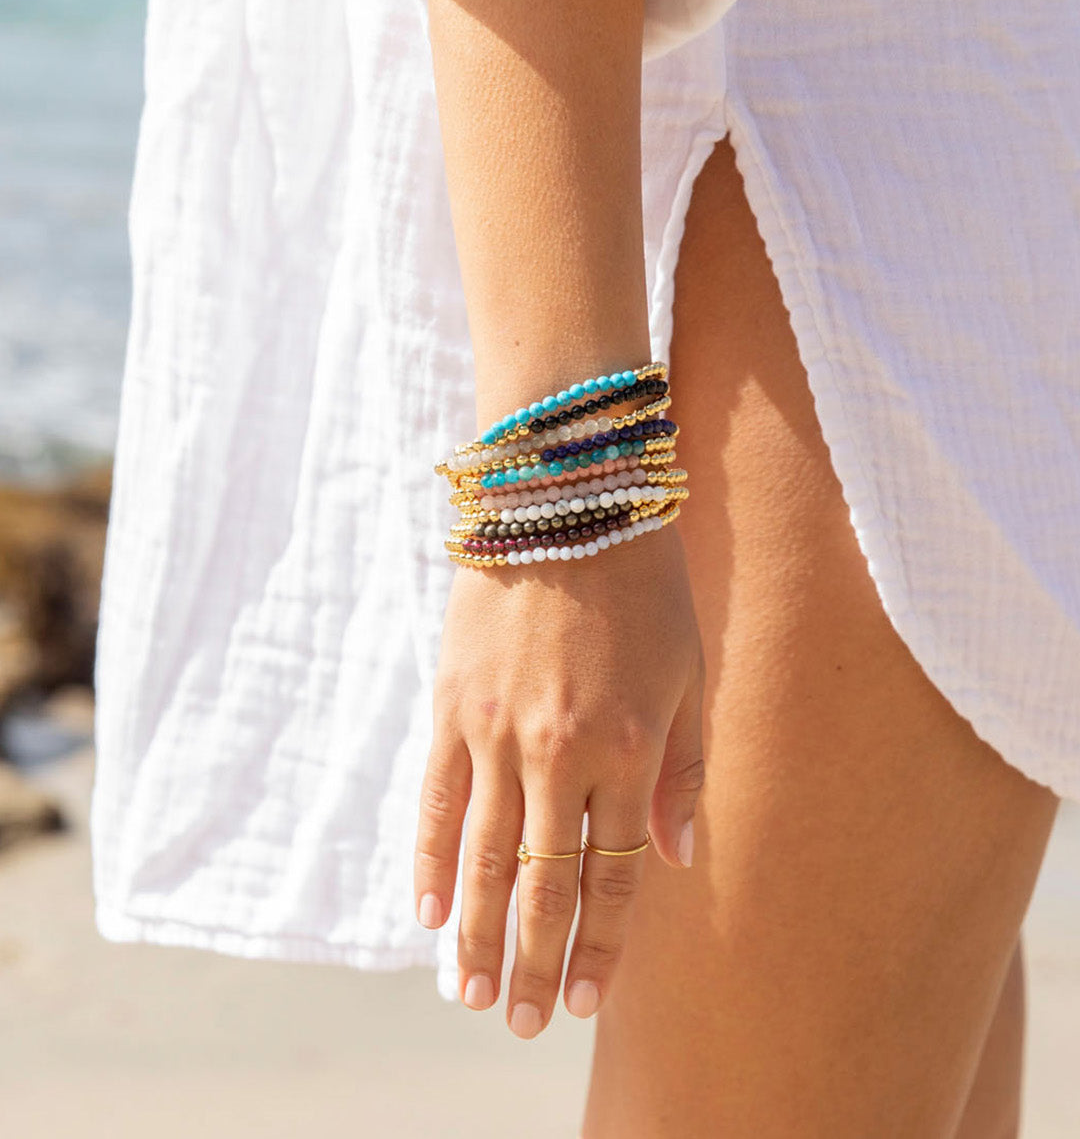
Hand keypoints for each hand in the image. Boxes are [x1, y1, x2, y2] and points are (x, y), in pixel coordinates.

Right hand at [414, 522, 704, 1036]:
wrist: (566, 498)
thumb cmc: (644, 583)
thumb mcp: (688, 672)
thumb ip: (680, 770)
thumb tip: (676, 858)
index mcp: (629, 750)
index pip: (612, 874)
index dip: (601, 942)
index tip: (586, 998)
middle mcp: (559, 754)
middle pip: (541, 885)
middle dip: (533, 961)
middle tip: (520, 1023)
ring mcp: (496, 732)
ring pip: (482, 859)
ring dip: (476, 935)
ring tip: (469, 996)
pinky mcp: (450, 705)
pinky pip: (436, 800)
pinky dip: (431, 861)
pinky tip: (428, 912)